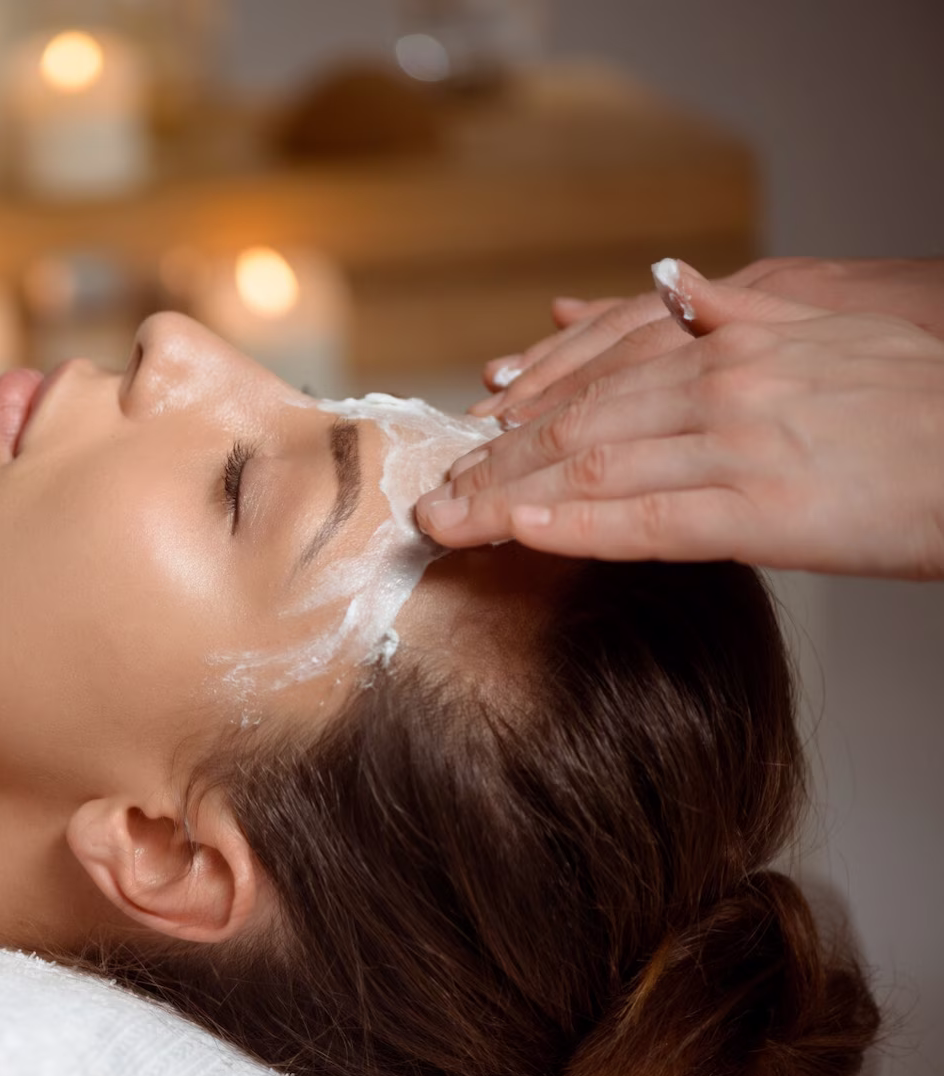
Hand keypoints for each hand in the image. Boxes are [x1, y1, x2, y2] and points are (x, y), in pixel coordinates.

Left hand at [417, 266, 943, 579]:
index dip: (522, 422)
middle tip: (435, 497)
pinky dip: (574, 526)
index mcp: (727, 349)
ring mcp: (738, 446)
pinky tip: (520, 534)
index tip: (471, 450)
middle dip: (494, 465)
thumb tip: (677, 285)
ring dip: (509, 499)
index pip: (594, 387)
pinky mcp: (765, 509)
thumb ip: (740, 311)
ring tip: (451, 522)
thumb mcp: (824, 327)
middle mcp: (720, 389)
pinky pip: (647, 520)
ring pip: (592, 471)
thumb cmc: (918, 399)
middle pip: (575, 428)